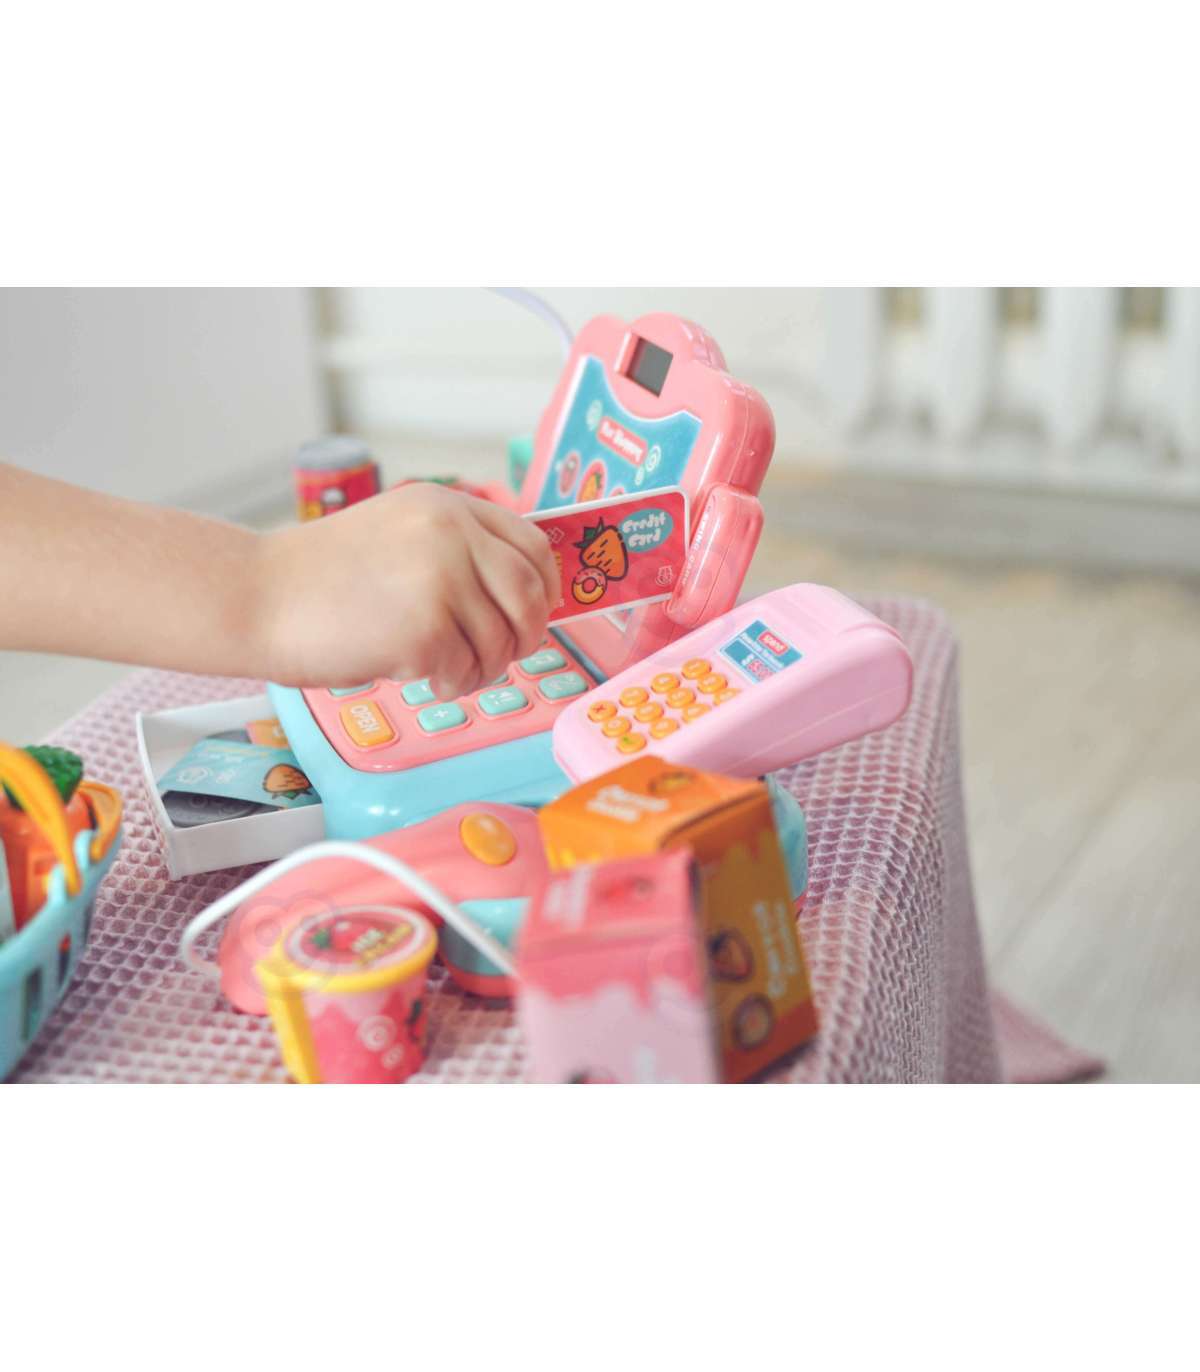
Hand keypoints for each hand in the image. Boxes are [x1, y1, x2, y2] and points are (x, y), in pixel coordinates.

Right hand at [255, 483, 558, 698]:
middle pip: (530, 594)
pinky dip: (452, 684)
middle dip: (525, 634)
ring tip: (447, 672)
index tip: (533, 613)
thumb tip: (518, 592)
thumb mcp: (398, 532)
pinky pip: (467, 670)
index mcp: (447, 506)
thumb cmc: (319, 578)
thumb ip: (454, 548)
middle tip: (504, 655)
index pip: (532, 544)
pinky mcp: (427, 630)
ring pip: (501, 641)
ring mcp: (441, 581)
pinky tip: (421, 678)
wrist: (256, 598)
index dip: (542, 587)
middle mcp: (451, 535)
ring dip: (482, 668)